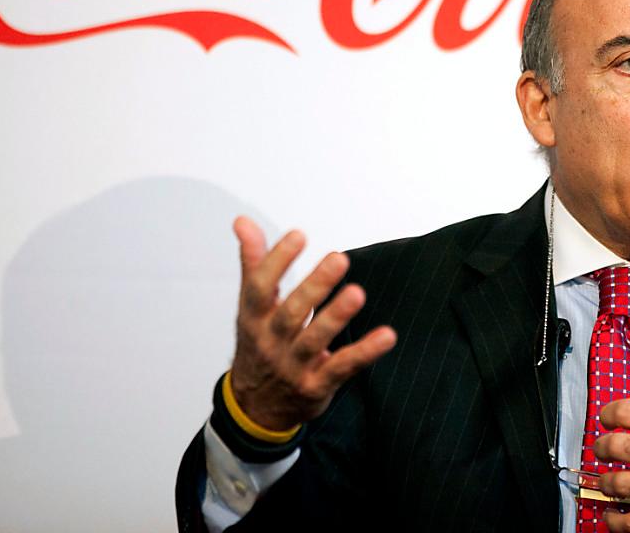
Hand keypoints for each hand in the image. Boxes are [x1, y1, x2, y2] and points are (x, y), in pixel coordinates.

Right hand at [227, 216, 396, 430]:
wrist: (256, 407)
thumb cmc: (259, 345)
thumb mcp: (251, 306)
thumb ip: (254, 263)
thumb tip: (242, 221)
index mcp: (254, 318)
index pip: (260, 288)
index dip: (277, 261)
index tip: (298, 235)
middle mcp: (271, 342)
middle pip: (291, 313)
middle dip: (314, 286)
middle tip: (339, 258)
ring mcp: (294, 366)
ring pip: (315, 340)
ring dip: (336, 316)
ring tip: (357, 293)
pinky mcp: (317, 386)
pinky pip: (342, 367)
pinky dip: (364, 352)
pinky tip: (387, 335)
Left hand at [594, 358, 629, 532]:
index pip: (627, 411)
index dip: (609, 412)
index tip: (606, 417)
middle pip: (617, 447)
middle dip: (601, 447)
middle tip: (602, 449)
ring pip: (620, 484)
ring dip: (605, 482)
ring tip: (606, 479)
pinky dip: (618, 521)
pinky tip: (613, 515)